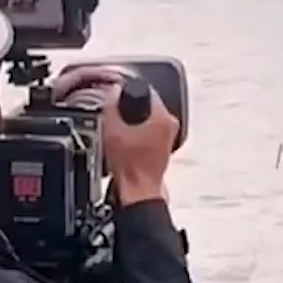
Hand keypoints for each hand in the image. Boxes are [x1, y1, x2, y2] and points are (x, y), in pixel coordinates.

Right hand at [52, 65, 176, 205]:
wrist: (137, 192)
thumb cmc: (130, 167)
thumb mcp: (112, 129)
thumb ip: (112, 104)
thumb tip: (113, 91)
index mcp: (163, 117)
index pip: (146, 90)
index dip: (127, 91)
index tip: (116, 95)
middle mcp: (170, 125)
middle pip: (147, 104)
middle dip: (130, 107)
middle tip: (115, 115)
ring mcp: (168, 137)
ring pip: (148, 118)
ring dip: (134, 120)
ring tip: (120, 131)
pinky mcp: (162, 148)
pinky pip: (149, 131)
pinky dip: (138, 133)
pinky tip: (125, 142)